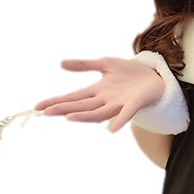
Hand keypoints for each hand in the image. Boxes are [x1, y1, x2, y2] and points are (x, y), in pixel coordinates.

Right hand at [34, 57, 165, 133]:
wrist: (155, 76)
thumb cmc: (130, 73)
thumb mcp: (105, 64)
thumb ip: (84, 65)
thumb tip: (61, 63)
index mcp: (97, 91)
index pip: (73, 97)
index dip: (56, 102)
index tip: (38, 107)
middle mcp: (105, 100)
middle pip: (81, 106)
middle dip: (63, 108)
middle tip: (45, 112)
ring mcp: (119, 104)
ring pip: (98, 113)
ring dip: (84, 116)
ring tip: (68, 117)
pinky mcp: (135, 104)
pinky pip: (126, 115)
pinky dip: (119, 121)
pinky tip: (111, 129)